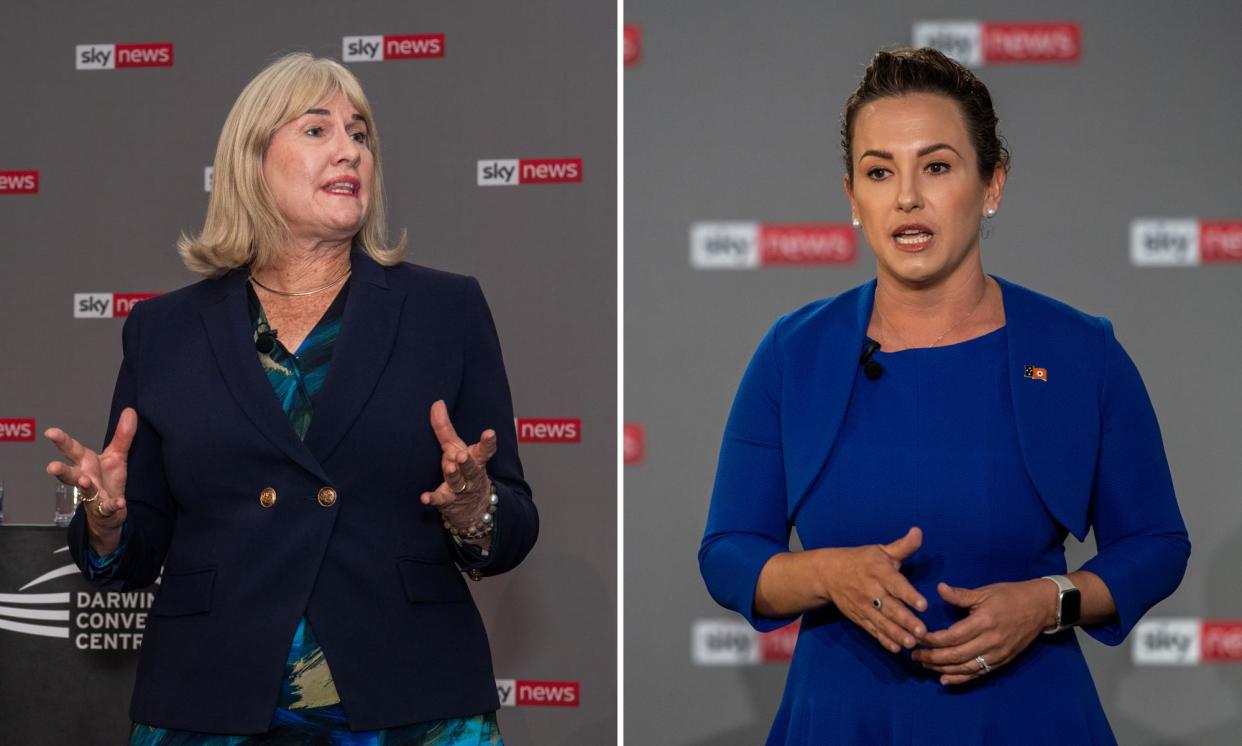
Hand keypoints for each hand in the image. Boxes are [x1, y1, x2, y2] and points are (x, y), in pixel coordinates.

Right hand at [43, 408, 137, 554]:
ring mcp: (93, 496)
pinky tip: (118, 503)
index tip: (50, 432)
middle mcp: (85, 478)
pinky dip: (112, 506)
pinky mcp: (104, 510)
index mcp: (86, 463)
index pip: (72, 450)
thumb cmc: (108, 480)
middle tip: (51, 467)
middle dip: (61, 470)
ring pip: (84, 491)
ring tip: (84, 481)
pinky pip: (108, 508)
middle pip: (70, 473)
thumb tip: (130, 410)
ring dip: (83, 486)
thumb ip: (123, 435)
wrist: (110, 512)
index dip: (61, 441)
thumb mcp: (117, 456)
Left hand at [420, 400, 498, 535]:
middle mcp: (471, 474)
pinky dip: (433, 498)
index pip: (485, 450)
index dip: (488, 442)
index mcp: (476, 459)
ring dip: (454, 475)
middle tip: (462, 455)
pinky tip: (424, 497)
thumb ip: (445, 427)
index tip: (490, 433)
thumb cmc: (462, 469)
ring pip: (458, 482)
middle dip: (467, 462)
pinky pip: (440, 499)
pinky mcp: (448, 501)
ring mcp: (461, 489)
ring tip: (450, 467)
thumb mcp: (455, 447)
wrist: (473, 507)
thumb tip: (437, 402)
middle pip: (470, 467)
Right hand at [823, 527, 928, 653]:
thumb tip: (919, 531)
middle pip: (890, 607)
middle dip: (906, 620)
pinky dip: (883, 640)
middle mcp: (871, 590)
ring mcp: (864, 606)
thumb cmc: (860, 560)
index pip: (896, 584)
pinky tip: (895, 648)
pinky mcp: (859, 617)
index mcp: (879, 571)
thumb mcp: (880, 550)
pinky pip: (872, 630)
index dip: (909, 595)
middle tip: (922, 631)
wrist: (827, 574)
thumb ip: (903, 546)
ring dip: (897, 634)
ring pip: (882, 622)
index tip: (923, 605)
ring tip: (911, 643)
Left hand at [911, 579, 1054, 684]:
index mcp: (983, 622)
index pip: (952, 636)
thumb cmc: (1010, 596)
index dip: (932, 639)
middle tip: (914, 655)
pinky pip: (978, 673)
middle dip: (932, 657)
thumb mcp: (985, 592)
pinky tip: (945, 679)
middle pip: (955, 655)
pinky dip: (961, 679)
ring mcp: (997, 654)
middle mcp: (989, 641)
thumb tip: (939, 589)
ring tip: (925, 665)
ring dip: (942, 668)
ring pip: (965, 667)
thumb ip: (960, 595)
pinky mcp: (1002, 661)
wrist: (1040, 608)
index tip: (916, 637)